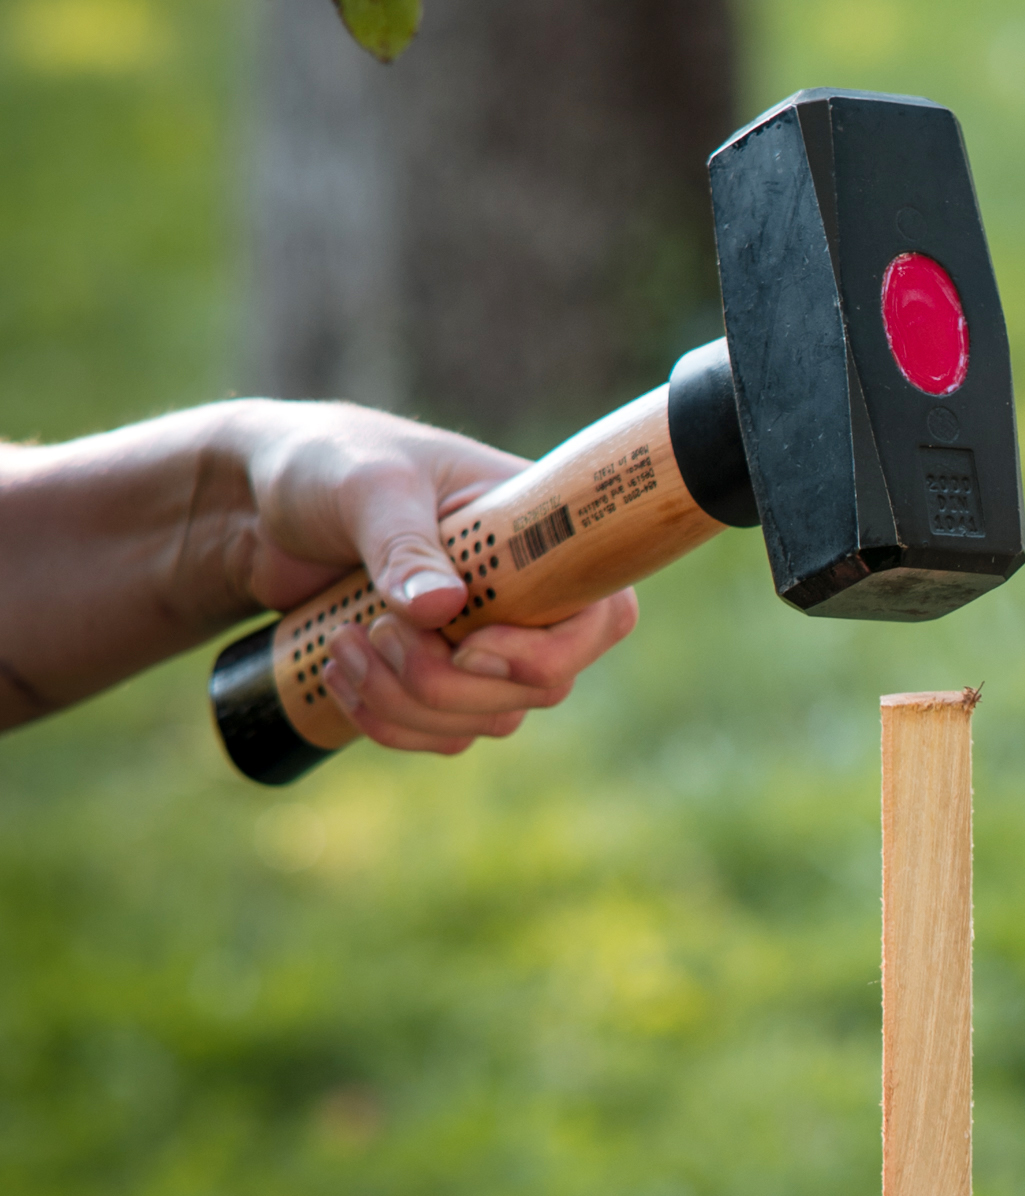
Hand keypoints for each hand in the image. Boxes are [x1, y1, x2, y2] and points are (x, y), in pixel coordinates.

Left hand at [232, 401, 636, 756]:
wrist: (251, 501)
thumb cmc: (322, 462)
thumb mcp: (365, 486)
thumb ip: (403, 543)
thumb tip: (443, 611)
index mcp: (535, 528)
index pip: (603, 610)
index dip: (553, 650)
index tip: (469, 645)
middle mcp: (524, 591)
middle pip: (542, 685)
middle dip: (449, 681)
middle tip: (377, 630)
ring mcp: (482, 639)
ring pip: (488, 719)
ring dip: (409, 704)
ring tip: (340, 645)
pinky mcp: (434, 673)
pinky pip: (443, 733)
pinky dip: (389, 724)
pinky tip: (338, 678)